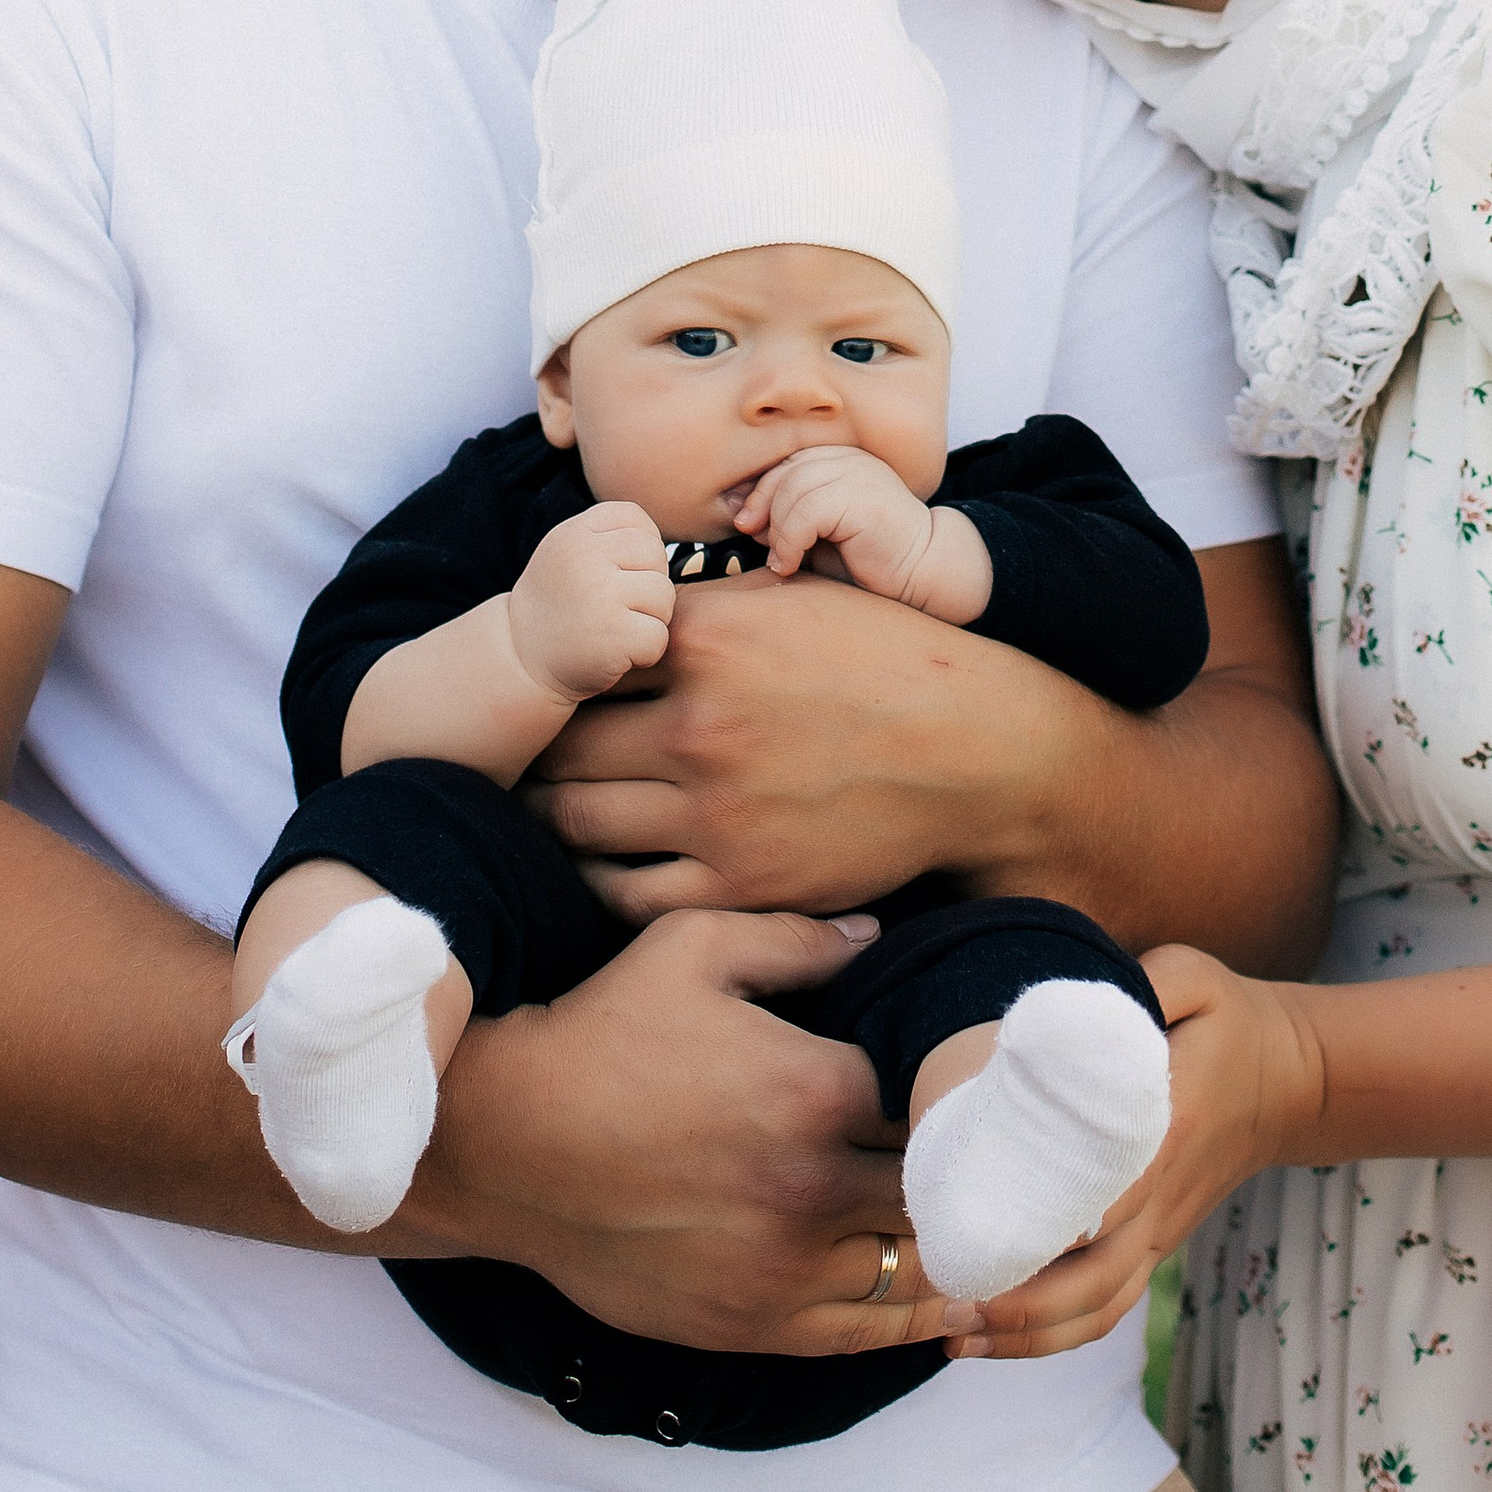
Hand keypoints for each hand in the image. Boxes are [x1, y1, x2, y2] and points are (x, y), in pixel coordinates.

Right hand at [415, 906, 980, 1358]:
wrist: (507, 1145)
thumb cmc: (602, 1033)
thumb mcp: (693, 947)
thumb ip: (798, 937)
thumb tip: (877, 936)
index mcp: (815, 1088)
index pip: (935, 1094)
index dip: (956, 1083)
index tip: (973, 1076)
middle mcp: (811, 1187)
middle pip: (943, 1187)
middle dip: (967, 1167)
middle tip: (990, 1149)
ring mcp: (783, 1265)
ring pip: (916, 1267)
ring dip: (950, 1241)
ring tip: (980, 1218)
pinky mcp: (750, 1322)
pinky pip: (863, 1331)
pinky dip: (910, 1314)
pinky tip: (940, 1292)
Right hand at [506, 501, 673, 706]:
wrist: (520, 662)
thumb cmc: (558, 607)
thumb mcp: (569, 554)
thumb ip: (609, 537)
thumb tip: (665, 542)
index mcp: (575, 532)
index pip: (636, 519)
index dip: (640, 549)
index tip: (619, 574)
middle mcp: (585, 557)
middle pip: (657, 556)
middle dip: (649, 585)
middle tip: (620, 609)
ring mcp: (599, 595)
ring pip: (664, 595)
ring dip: (651, 619)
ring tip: (618, 630)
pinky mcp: (613, 635)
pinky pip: (660, 636)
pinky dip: (646, 652)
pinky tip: (619, 655)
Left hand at [526, 568, 1083, 923]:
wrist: (972, 753)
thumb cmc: (888, 661)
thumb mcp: (799, 598)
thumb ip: (708, 601)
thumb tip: (628, 599)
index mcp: (710, 640)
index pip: (586, 657)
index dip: (559, 675)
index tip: (545, 689)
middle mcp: (701, 724)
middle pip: (565, 746)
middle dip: (536, 752)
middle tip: (519, 759)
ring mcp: (716, 811)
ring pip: (580, 821)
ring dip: (551, 815)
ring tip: (541, 810)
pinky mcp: (739, 882)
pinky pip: (627, 893)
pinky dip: (596, 879)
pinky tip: (597, 863)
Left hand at [734, 450, 992, 623]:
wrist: (923, 572)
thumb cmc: (870, 559)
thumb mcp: (820, 535)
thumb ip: (788, 521)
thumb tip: (741, 517)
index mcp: (841, 459)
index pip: (786, 463)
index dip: (759, 491)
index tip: (744, 523)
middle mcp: (849, 459)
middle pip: (784, 472)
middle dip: (761, 507)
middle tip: (756, 542)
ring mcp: (857, 474)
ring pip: (791, 490)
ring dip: (776, 530)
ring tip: (779, 559)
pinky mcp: (860, 497)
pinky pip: (805, 512)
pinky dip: (788, 542)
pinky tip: (790, 564)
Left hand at [961, 946, 1321, 1364]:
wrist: (1292, 1082)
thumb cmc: (1230, 1022)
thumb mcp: (1196, 977)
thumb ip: (1145, 983)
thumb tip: (1068, 1005)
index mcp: (1171, 1128)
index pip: (1112, 1191)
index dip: (1056, 1223)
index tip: (993, 1234)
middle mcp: (1163, 1195)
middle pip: (1095, 1274)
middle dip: (1019, 1298)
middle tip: (946, 1295)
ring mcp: (1161, 1230)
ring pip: (1098, 1306)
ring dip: (1027, 1332)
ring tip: (953, 1333)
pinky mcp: (1157, 1245)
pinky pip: (1110, 1308)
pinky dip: (1055, 1336)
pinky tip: (996, 1339)